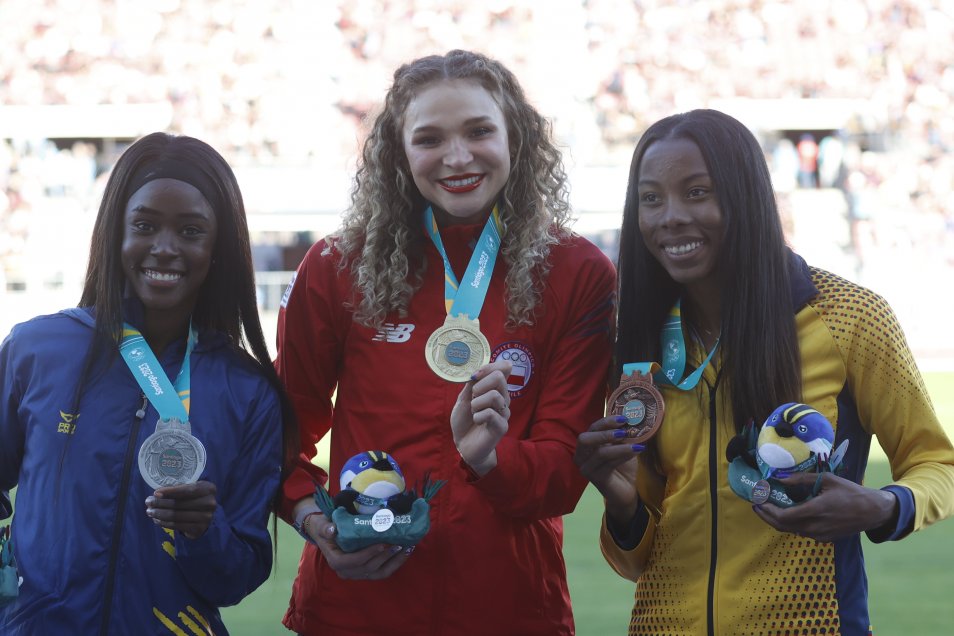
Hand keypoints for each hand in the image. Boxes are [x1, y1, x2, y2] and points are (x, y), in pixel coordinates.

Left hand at [145, 480, 217, 538]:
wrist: (205, 516)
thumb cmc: (194, 498)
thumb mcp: (191, 489)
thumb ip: (179, 488)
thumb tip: (157, 493)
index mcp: (209, 489)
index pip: (188, 490)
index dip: (171, 491)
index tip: (156, 493)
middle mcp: (210, 503)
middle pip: (180, 503)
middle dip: (161, 503)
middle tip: (148, 502)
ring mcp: (206, 517)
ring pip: (176, 515)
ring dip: (159, 513)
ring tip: (150, 511)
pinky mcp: (198, 529)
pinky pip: (176, 525)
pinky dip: (164, 522)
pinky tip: (157, 519)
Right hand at [301, 511, 411, 580]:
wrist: (326, 533)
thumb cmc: (324, 527)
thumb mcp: (322, 525)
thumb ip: (325, 528)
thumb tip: (332, 530)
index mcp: (335, 561)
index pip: (353, 561)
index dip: (368, 554)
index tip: (382, 544)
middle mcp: (346, 571)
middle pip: (369, 568)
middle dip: (386, 556)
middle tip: (400, 543)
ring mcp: (357, 574)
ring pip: (379, 573)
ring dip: (394, 562)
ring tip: (407, 548)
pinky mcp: (366, 572)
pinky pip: (382, 572)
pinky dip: (394, 564)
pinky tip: (405, 552)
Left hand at [450, 359, 511, 475]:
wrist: (463, 444)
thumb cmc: (464, 420)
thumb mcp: (464, 398)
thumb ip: (472, 384)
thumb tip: (478, 370)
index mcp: (495, 388)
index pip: (503, 368)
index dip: (489, 366)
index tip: (475, 375)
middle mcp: (503, 398)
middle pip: (499, 377)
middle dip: (480, 385)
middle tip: (473, 398)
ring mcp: (504, 412)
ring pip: (495, 395)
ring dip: (477, 403)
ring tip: (474, 411)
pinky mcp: (502, 426)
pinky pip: (491, 414)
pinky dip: (478, 416)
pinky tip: (477, 421)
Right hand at [574, 415, 644, 526]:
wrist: (626, 490)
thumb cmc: (623, 466)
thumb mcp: (622, 446)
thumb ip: (622, 435)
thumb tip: (632, 419)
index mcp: (586, 445)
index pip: (591, 428)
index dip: (605, 422)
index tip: (623, 418)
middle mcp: (581, 456)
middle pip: (585, 439)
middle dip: (604, 432)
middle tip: (624, 431)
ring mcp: (587, 468)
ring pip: (600, 453)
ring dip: (620, 446)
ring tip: (637, 443)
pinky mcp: (596, 478)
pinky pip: (608, 464)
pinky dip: (623, 456)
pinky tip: (636, 450)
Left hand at [751, 472, 897, 541]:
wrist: (873, 511)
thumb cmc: (851, 492)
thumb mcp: (827, 479)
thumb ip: (801, 479)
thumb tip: (780, 478)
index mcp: (816, 511)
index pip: (783, 516)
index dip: (767, 510)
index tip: (758, 500)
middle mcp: (815, 527)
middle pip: (782, 526)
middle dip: (765, 516)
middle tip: (756, 504)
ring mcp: (820, 535)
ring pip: (791, 530)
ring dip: (776, 520)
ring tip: (767, 507)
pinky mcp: (824, 538)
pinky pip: (801, 532)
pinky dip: (789, 524)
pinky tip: (786, 512)